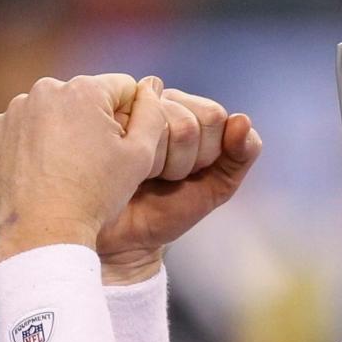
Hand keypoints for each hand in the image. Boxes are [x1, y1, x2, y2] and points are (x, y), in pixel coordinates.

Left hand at [0, 74, 168, 265]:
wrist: (43, 232)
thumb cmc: (97, 195)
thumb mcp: (142, 155)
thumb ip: (153, 113)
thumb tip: (150, 87)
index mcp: (84, 89)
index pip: (123, 88)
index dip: (130, 118)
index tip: (121, 149)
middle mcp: (45, 89)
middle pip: (86, 98)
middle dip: (94, 121)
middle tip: (96, 162)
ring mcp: (15, 110)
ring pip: (55, 111)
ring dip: (64, 129)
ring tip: (68, 169)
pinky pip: (25, 127)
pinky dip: (35, 142)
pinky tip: (44, 171)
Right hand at [98, 88, 262, 284]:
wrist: (125, 238)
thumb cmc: (169, 208)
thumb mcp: (216, 186)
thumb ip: (241, 155)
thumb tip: (242, 120)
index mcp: (189, 111)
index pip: (214, 115)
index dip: (207, 153)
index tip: (190, 173)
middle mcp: (157, 103)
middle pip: (188, 122)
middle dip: (184, 162)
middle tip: (164, 177)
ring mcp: (126, 110)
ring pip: (161, 126)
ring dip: (159, 164)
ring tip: (144, 175)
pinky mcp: (99, 122)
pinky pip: (132, 133)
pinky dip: (137, 160)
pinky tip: (127, 171)